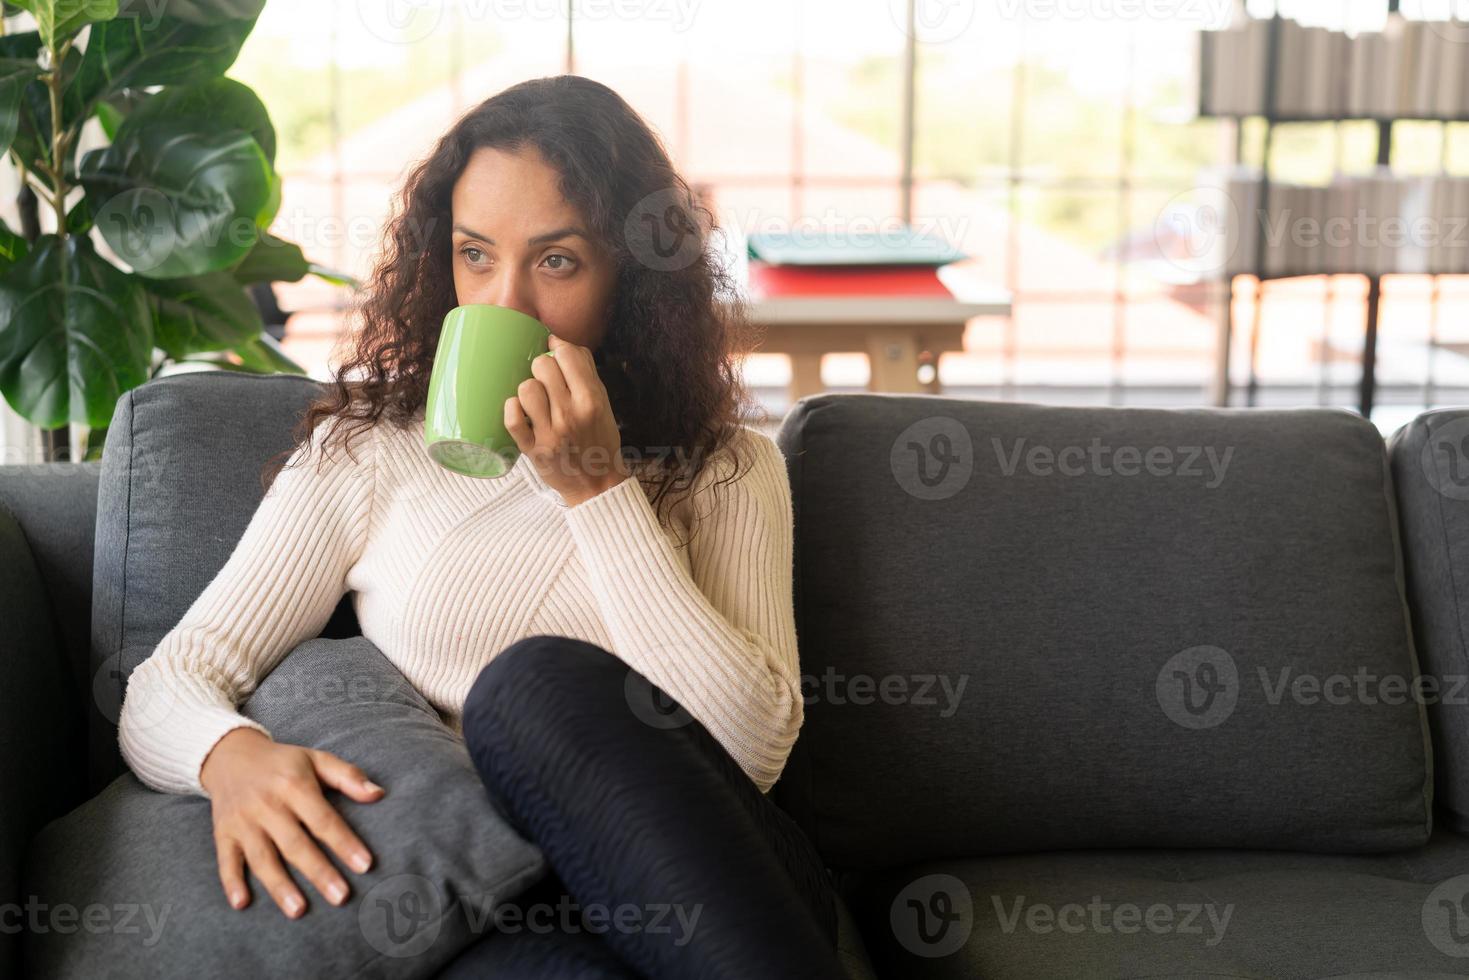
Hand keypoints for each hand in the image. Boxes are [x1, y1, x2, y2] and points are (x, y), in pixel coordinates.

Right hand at [200, 727, 384, 918]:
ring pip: (262, 858)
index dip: (344, 843)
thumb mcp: (317, 759)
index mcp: (294, 786)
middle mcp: (268, 805)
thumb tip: (379, 793)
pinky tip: (242, 904)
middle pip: (295, 844)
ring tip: (299, 910)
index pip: (323, 819)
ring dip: (279, 885)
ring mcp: (243, 822)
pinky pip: (226, 860)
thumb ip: (348, 776)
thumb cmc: (284, 763)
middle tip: (340, 897)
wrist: (231, 755)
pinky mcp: (223, 833)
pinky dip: (232, 882)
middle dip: (319, 872)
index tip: (366, 866)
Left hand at [505, 333, 630, 506]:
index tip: (555, 355)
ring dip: (528, 390)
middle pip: (542, 365)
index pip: (567, 354)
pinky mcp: (532, 449)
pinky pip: (512, 418)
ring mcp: (550, 433)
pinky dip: (512, 410)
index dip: (558, 349)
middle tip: (546, 381)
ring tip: (536, 400)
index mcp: (591, 400)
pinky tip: (521, 412)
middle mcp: (571, 414)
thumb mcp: (603, 404)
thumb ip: (586, 373)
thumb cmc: (599, 439)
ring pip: (526, 388)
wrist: (597, 484)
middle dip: (541, 368)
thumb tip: (560, 342)